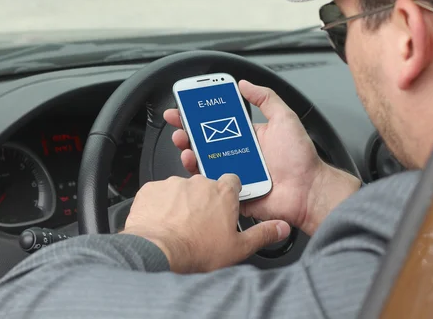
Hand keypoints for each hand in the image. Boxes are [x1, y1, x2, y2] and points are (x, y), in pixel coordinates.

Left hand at [122, 174, 289, 272]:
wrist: (157, 251)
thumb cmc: (196, 250)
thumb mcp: (238, 248)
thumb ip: (263, 234)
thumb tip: (281, 229)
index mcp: (223, 193)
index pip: (233, 181)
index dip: (230, 194)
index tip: (227, 205)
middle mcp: (198, 182)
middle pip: (205, 186)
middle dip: (203, 200)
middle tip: (200, 223)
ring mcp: (173, 183)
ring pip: (180, 190)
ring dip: (180, 203)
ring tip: (178, 226)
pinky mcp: (151, 189)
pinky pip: (157, 194)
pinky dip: (159, 206)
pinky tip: (161, 223)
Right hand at [164, 80, 360, 234]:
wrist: (308, 191)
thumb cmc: (301, 158)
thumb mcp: (285, 118)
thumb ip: (266, 98)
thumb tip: (245, 84)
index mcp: (247, 137)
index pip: (217, 123)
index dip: (199, 115)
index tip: (184, 107)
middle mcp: (237, 154)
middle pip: (204, 142)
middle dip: (187, 133)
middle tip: (178, 126)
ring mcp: (233, 173)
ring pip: (203, 163)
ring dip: (189, 152)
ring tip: (185, 145)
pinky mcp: (232, 193)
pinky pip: (211, 185)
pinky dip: (200, 177)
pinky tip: (195, 165)